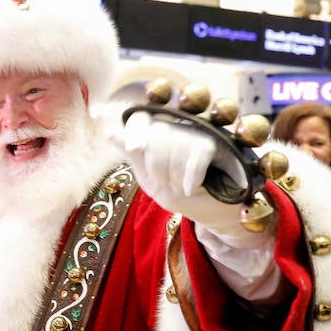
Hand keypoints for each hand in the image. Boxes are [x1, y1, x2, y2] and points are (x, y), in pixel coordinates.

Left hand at [119, 112, 248, 236]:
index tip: (134, 148)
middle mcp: (180, 126)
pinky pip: (198, 152)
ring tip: (180, 188)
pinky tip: (191, 188)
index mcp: (159, 133)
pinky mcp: (220, 142)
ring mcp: (201, 132)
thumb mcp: (152, 181)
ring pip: (179, 141)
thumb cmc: (181, 194)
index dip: (136, 129)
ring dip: (175, 174)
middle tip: (163, 183)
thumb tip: (110, 131)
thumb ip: (134, 156)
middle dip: (157, 163)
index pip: (142, 118)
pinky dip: (191, 176)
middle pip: (159, 131)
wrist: (215, 212)